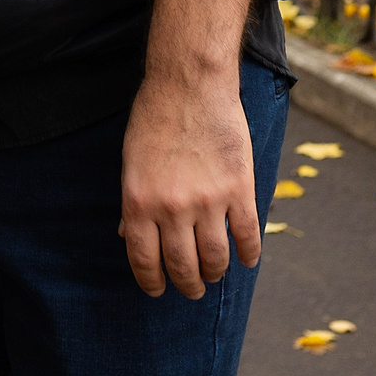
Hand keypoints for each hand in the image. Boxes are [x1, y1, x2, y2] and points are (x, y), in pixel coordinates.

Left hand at [118, 68, 257, 299]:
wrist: (190, 84)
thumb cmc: (154, 119)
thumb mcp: (130, 162)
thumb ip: (132, 202)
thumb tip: (127, 236)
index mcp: (139, 202)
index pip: (144, 259)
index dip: (151, 282)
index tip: (158, 291)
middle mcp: (172, 208)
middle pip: (182, 265)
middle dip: (187, 284)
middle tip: (191, 289)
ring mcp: (208, 201)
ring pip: (215, 258)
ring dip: (215, 273)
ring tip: (214, 275)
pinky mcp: (239, 189)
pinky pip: (248, 235)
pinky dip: (248, 254)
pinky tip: (246, 259)